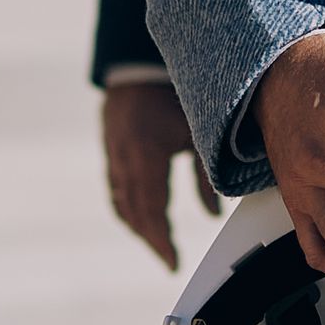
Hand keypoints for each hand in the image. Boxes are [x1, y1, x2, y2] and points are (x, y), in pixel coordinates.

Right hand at [102, 76, 221, 268]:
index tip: (172, 263)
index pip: (152, 211)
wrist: (141, 60)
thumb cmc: (174, 92)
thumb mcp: (197, 133)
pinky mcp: (110, 147)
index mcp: (145, 156)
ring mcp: (113, 153)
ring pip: (121, 201)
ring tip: (156, 240)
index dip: (161, 241)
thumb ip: (205, 175)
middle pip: (134, 211)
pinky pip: (115, 186)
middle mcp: (124, 159)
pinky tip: (140, 212)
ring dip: (138, 224)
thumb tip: (214, 215)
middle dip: (152, 238)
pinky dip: (127, 205)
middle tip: (167, 258)